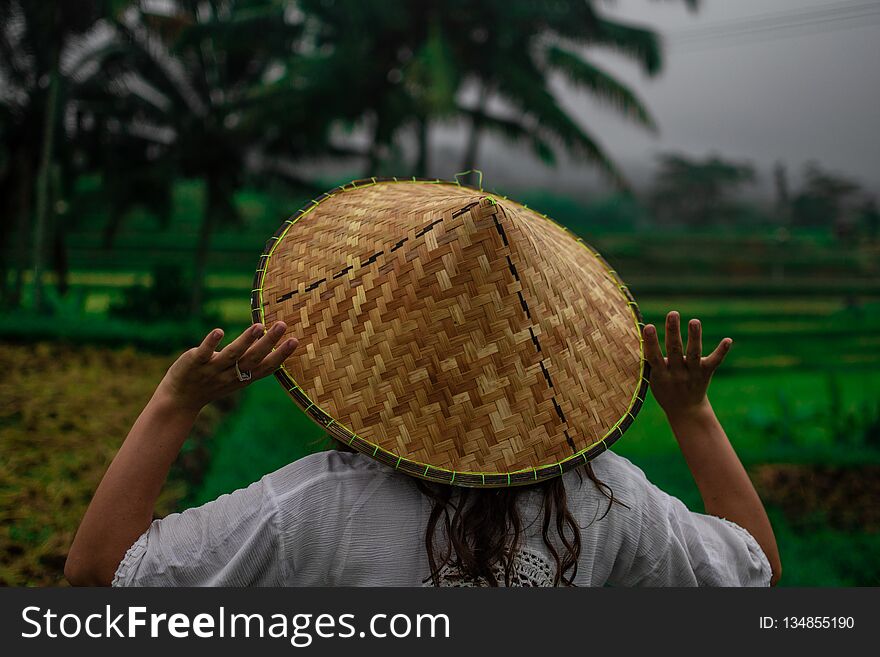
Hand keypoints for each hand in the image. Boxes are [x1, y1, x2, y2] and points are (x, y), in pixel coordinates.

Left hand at [156, 322, 298, 412]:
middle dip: (269, 342)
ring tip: (259, 326)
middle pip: (252, 359)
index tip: (295, 340)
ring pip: (232, 355)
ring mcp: (212, 370)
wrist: (180, 399)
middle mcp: (230, 375)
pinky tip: (220, 331)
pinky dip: (212, 343)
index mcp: (243, 378)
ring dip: (246, 341)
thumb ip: (251, 362)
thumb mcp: (235, 377)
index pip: (265, 367)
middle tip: (282, 325)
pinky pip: (204, 353)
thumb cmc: (211, 383)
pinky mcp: (194, 363)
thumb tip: (269, 340)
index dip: (281, 355)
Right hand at [643, 311, 731, 418]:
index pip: (654, 356)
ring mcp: (693, 373)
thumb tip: (641, 337)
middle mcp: (677, 374)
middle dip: (673, 331)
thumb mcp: (653, 380)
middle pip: (675, 351)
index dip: (650, 342)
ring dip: (694, 337)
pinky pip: (715, 362)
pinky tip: (728, 340)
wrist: (686, 411)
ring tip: (694, 321)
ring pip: (694, 353)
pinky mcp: (706, 373)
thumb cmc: (665, 389)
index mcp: (661, 375)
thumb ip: (649, 362)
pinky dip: (721, 351)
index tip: (648, 326)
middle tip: (672, 313)